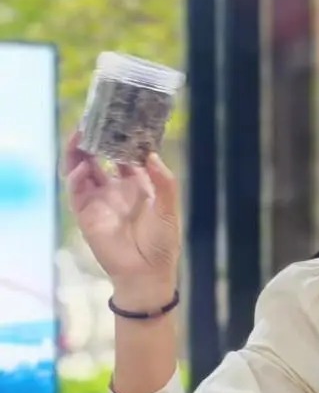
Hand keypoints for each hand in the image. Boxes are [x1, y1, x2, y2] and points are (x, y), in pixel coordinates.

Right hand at [63, 131, 180, 308]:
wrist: (147, 273)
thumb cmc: (162, 243)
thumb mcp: (169, 210)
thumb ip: (165, 182)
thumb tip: (152, 155)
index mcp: (138, 185)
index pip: (125, 154)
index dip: (121, 137)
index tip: (120, 119)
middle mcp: (116, 188)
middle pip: (99, 156)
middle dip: (95, 139)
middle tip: (92, 120)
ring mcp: (99, 199)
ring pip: (82, 168)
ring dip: (78, 152)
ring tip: (80, 135)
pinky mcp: (86, 213)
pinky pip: (76, 190)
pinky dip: (76, 176)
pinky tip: (82, 167)